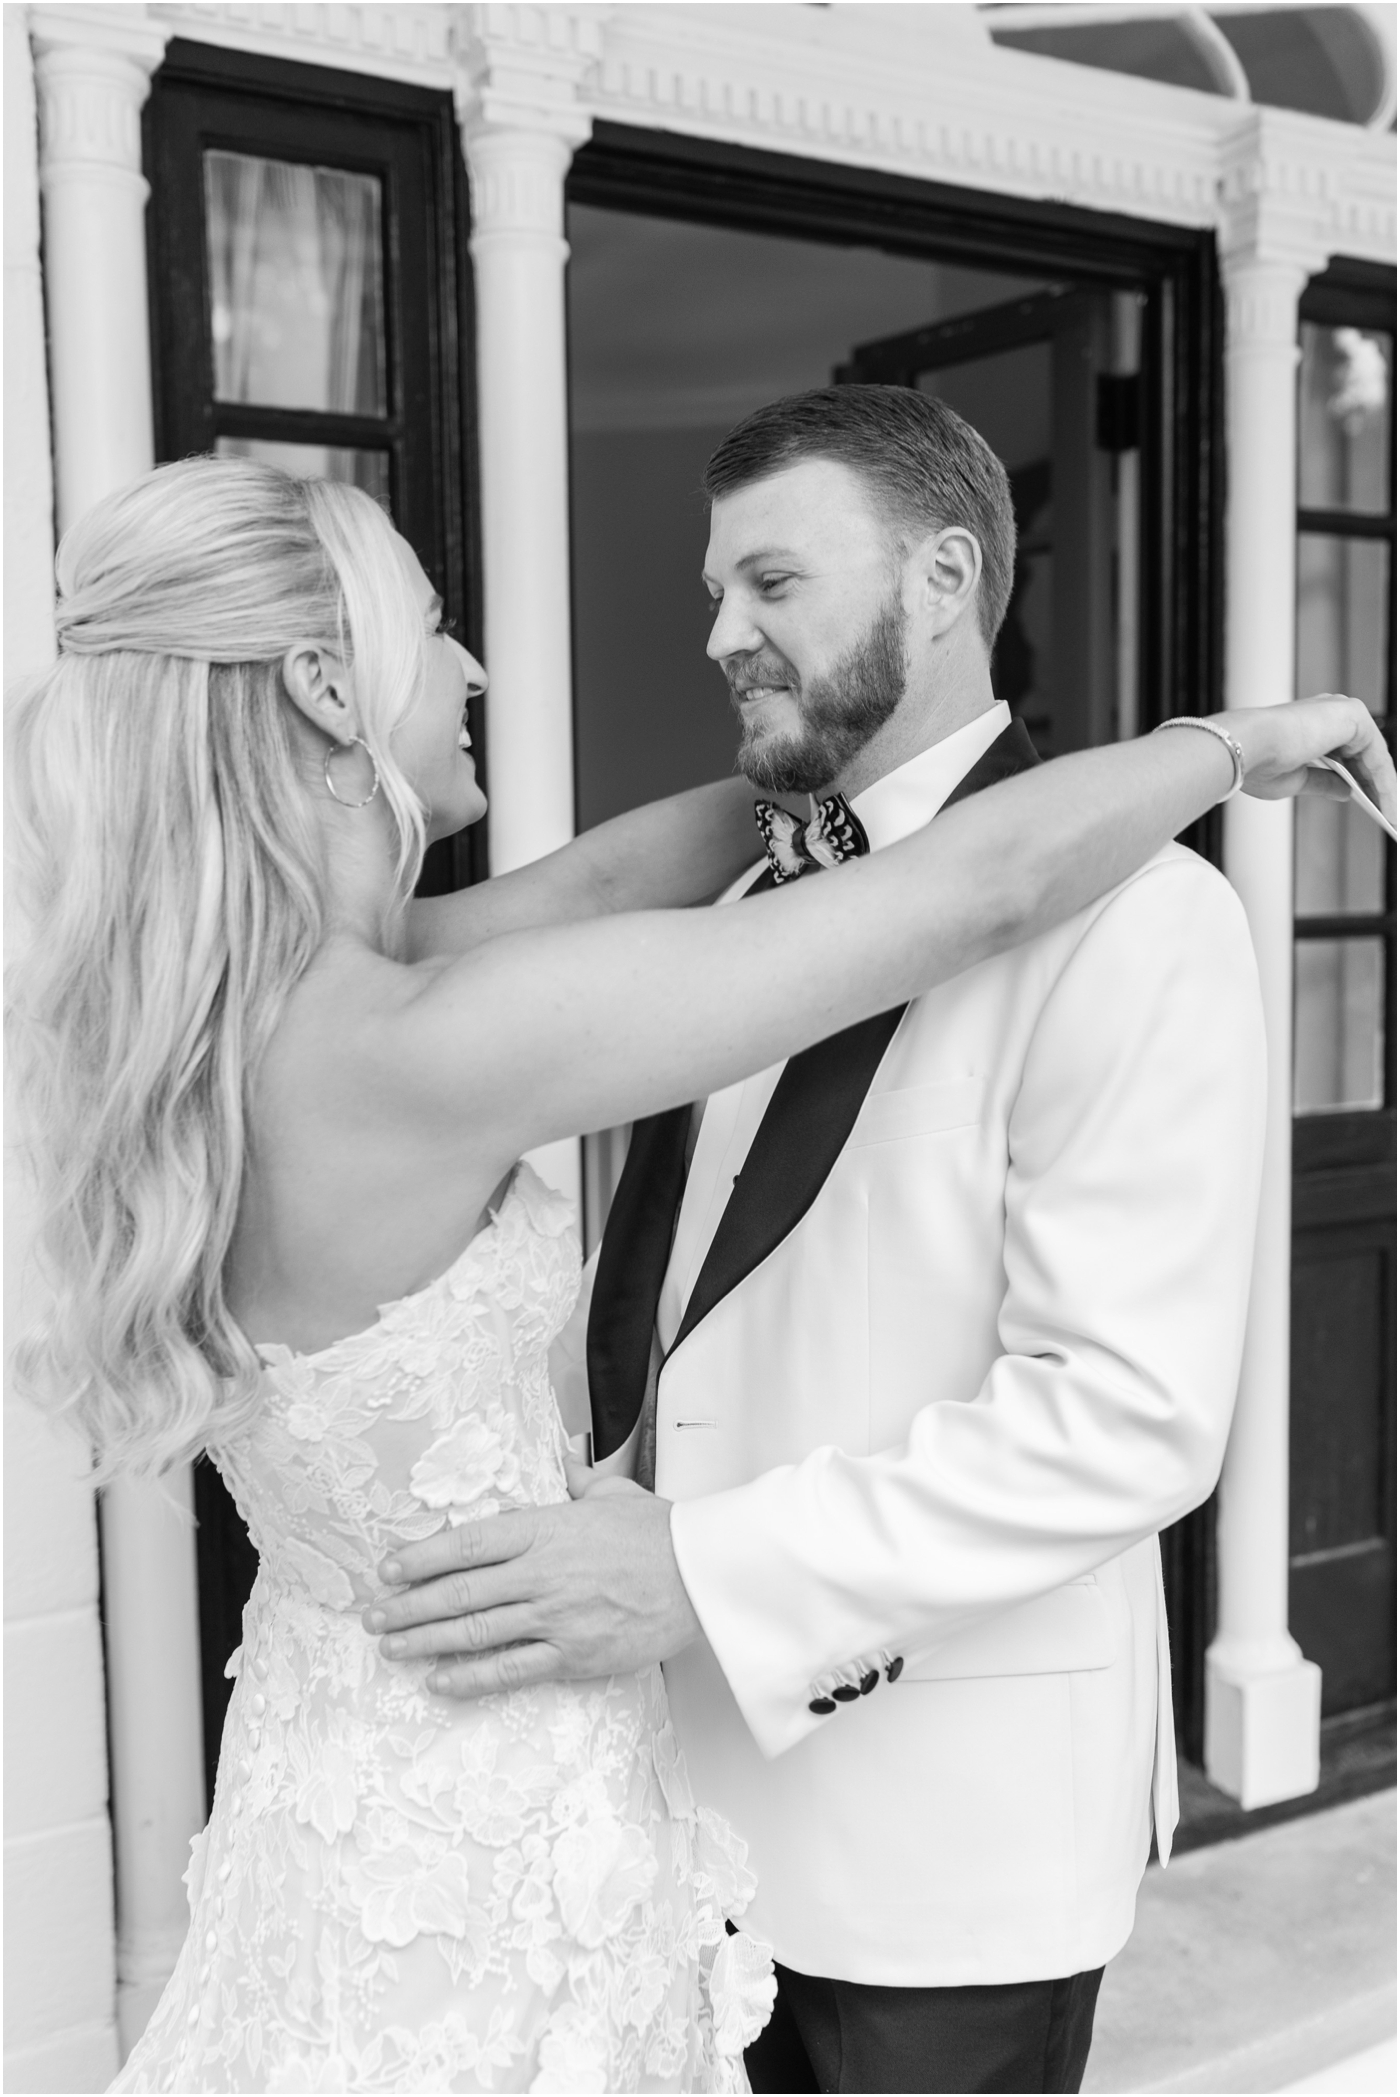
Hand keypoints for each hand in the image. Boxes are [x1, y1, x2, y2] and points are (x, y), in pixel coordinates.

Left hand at [362, 1464, 701, 1697]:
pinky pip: (509, 1670)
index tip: (389, 1569)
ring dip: (425, 1641)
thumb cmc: (660, 1533)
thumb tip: (565, 1464)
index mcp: (543, 1528)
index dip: (420, 1557)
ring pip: (473, 1632)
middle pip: (457, 1591)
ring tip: (393, 1646)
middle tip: (374, 1615)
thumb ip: (578, 1480)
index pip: (465, 1543)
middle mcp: (539, 1573)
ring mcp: (553, 1618)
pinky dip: (470, 1678)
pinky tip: (440, 1680)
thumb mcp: (612, 1493)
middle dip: (408, 1605)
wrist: (703, 1576)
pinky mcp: (572, 1656)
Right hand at [1227, 693, 1396, 825]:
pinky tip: (1387, 804)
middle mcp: (1330, 714)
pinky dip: (1385, 781)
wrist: (1246, 747)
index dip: (1360, 782)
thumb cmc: (1257, 761)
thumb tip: (1345, 790)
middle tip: (1386, 813)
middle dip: (1376, 786)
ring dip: (1385, 787)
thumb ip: (1325, 783)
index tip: (1370, 804)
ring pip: (1374, 755)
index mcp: (1313, 725)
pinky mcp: (1353, 715)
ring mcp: (1342, 712)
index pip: (1347, 755)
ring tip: (1390, 815)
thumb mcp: (1296, 781)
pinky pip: (1378, 755)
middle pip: (1365, 754)